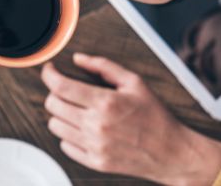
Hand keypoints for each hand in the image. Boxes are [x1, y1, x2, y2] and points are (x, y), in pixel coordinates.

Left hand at [42, 53, 220, 184]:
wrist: (171, 152)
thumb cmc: (154, 116)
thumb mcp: (134, 82)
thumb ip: (104, 66)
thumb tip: (78, 59)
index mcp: (106, 102)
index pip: (61, 86)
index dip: (49, 74)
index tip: (50, 70)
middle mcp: (96, 125)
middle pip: (52, 105)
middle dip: (55, 93)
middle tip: (66, 90)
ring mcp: (94, 146)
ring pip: (55, 125)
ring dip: (60, 114)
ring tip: (76, 110)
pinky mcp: (95, 162)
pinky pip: (65, 146)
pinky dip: (69, 135)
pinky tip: (82, 128)